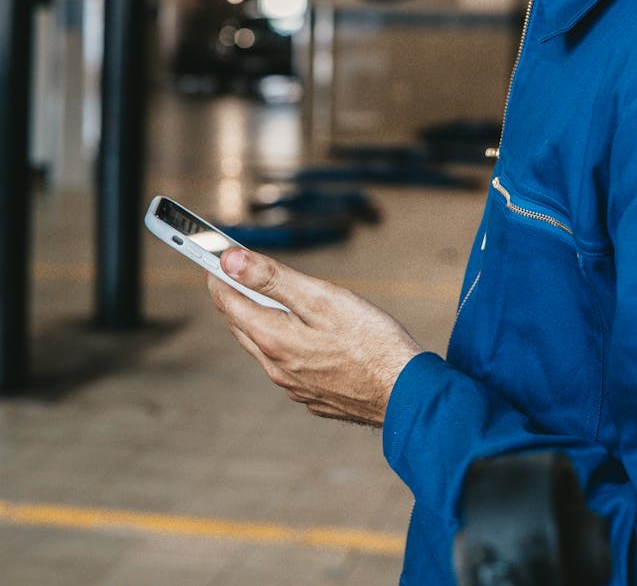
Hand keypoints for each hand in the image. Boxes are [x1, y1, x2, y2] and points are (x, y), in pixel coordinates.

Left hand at [207, 248, 422, 425]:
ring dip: (256, 322)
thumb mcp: (321, 298)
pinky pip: (287, 368)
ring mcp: (295, 387)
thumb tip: (230, 261)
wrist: (407, 394)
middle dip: (233, 298)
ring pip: (263, 349)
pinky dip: (282, 346)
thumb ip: (273, 279)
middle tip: (230, 275)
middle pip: (242, 327)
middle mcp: (277, 368)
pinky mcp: (315, 397)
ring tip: (260, 300)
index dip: (218, 276)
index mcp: (274, 339)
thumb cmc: (371, 341)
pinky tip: (299, 337)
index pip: (229, 303)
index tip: (211, 257)